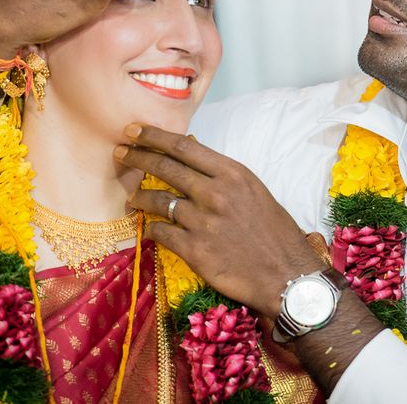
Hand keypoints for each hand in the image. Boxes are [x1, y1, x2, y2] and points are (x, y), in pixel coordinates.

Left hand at [119, 125, 325, 317]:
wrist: (286, 275)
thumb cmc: (275, 233)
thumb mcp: (254, 193)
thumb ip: (224, 178)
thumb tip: (193, 165)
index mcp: (232, 174)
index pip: (184, 146)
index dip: (154, 136)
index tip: (134, 130)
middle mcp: (215, 193)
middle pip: (165, 167)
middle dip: (137, 157)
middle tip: (120, 153)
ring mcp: (203, 221)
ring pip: (158, 201)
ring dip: (140, 197)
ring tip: (132, 198)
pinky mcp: (194, 250)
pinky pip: (159, 233)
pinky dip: (150, 229)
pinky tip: (148, 229)